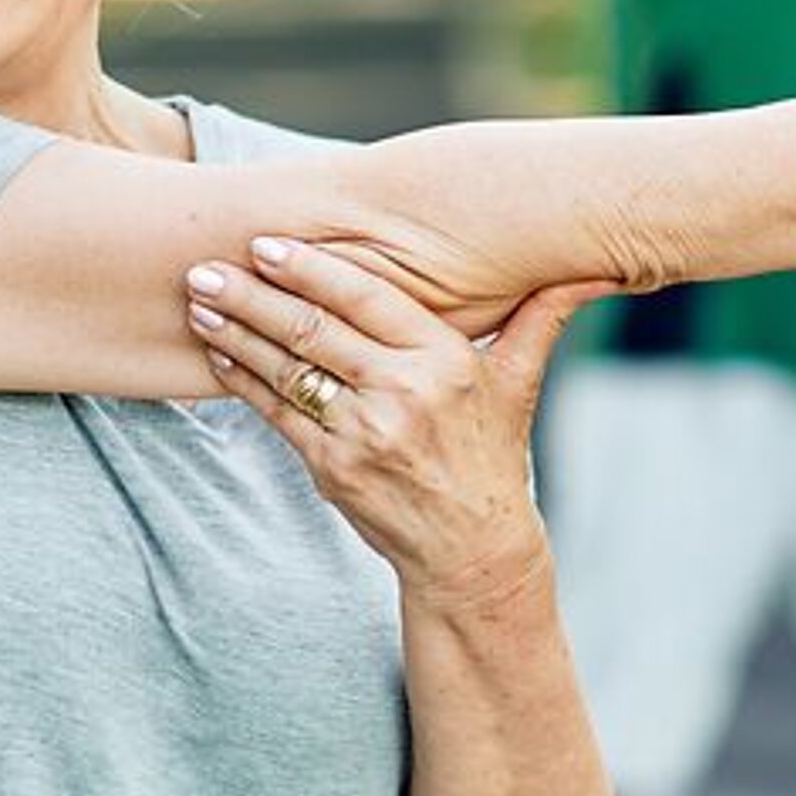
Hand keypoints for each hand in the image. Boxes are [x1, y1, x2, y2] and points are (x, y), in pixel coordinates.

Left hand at [184, 238, 618, 604]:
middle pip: (315, 331)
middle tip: (205, 264)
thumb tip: (598, 268)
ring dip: (235, 332)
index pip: (369, 299)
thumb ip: (540, 319)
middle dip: (253, 294)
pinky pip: (278, 414)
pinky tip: (217, 351)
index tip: (267, 244)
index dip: (313, 269)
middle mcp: (405, 394)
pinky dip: (243, 380)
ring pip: (288, 370)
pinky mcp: (334, 470)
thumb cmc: (490, 456)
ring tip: (197, 299)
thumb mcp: (519, 384)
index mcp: (446, 361)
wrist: (473, 551)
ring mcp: (366, 435)